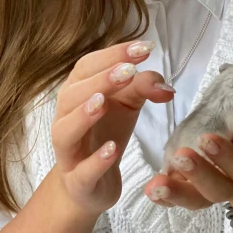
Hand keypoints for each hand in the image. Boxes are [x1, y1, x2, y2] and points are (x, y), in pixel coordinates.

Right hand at [52, 41, 173, 218]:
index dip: (113, 55)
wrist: (92, 184)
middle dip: (100, 80)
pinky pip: (82, 170)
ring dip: (83, 114)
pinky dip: (96, 160)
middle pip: (73, 94)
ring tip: (103, 102)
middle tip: (128, 71)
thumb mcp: (127, 105)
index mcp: (76, 93)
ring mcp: (68, 152)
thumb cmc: (106, 134)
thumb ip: (143, 87)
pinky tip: (112, 149)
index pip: (87, 67)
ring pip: (66, 130)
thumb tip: (167, 86)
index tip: (144, 48)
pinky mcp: (77, 181)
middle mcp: (65, 118)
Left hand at [143, 85, 232, 209]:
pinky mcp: (192, 180)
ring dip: (178, 193)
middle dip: (201, 175)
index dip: (228, 157)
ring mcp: (213, 182)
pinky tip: (151, 191)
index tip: (207, 138)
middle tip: (181, 155)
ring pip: (198, 198)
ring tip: (156, 186)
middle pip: (221, 188)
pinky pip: (180, 194)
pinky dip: (165, 196)